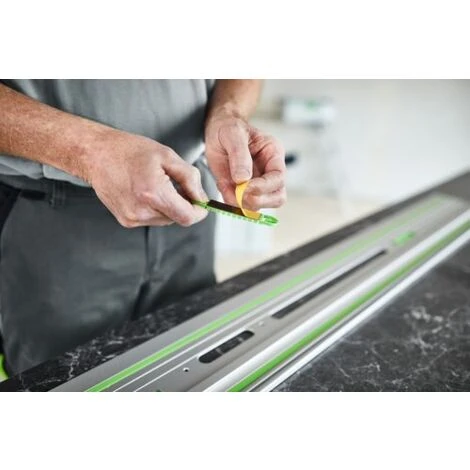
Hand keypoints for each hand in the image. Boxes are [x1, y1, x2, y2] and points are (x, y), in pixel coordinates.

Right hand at [84, 131, 207, 227]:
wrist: (96, 154)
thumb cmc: (130, 151)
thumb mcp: (167, 156)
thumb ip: (190, 178)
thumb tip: (202, 198)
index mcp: (153, 193)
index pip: (187, 217)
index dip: (199, 212)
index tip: (202, 204)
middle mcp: (142, 211)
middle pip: (177, 218)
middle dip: (183, 205)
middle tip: (178, 185)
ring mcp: (132, 218)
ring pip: (166, 220)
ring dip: (169, 206)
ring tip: (158, 185)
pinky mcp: (126, 221)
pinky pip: (152, 219)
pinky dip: (156, 208)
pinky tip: (146, 191)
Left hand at [205, 110, 285, 209]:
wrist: (217, 130)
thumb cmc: (228, 127)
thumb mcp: (232, 133)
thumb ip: (239, 155)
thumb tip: (243, 179)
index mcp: (273, 154)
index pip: (279, 178)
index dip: (264, 187)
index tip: (245, 188)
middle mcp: (269, 171)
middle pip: (277, 197)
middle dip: (257, 200)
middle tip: (238, 193)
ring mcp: (258, 183)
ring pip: (260, 205)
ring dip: (242, 203)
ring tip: (226, 186)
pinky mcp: (244, 191)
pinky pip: (241, 205)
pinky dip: (231, 201)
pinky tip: (223, 185)